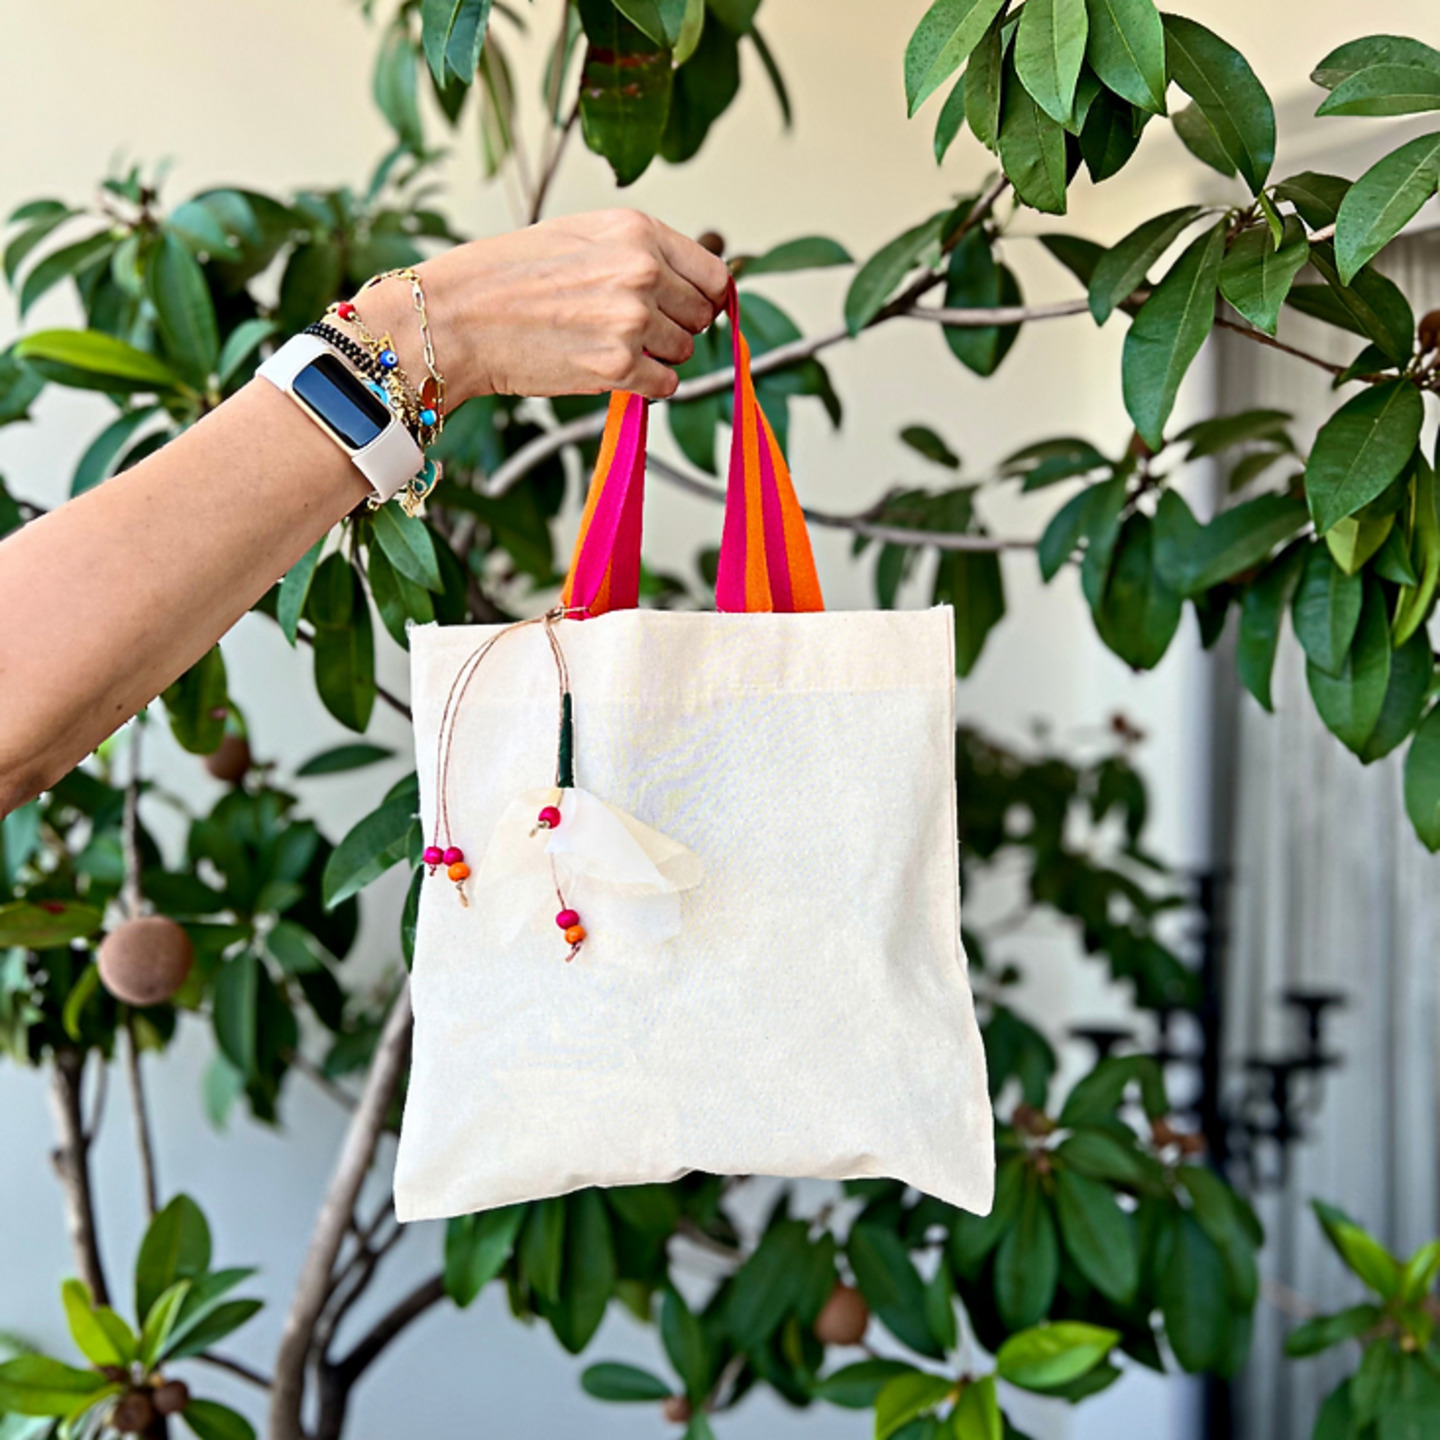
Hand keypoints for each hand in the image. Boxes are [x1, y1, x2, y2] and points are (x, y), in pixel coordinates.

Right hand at [358, 210, 731, 405]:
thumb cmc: (507, 277)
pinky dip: (644, 387)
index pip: (713, 273)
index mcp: (637, 229)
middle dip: (675, 327)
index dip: (702, 296)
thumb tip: (691, 285)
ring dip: (656, 357)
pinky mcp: (619, 367)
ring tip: (605, 343)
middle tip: (629, 328)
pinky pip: (665, 386)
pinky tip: (607, 370)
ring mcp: (633, 320)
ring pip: (683, 352)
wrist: (455, 317)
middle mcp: (643, 270)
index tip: (684, 307)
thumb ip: (640, 252)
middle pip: (701, 316)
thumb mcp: (581, 235)